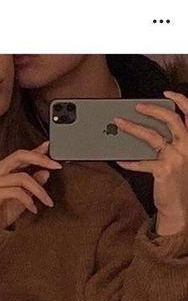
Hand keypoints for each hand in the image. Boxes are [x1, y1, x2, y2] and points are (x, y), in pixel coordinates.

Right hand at [0, 140, 61, 228]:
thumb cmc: (3, 210)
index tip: (52, 151)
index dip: (38, 151)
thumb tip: (46, 172)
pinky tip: (33, 209)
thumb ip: (32, 181)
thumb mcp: (23, 195)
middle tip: (55, 166)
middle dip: (40, 159)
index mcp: (1, 168)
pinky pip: (16, 192)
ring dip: (39, 190)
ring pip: (22, 177)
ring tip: (46, 201)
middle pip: (20, 156)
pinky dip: (28, 200)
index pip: (21, 154)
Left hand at [115, 91, 187, 235]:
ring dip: (133, 128)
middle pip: (171, 119)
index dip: (179, 100)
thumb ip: (170, 144)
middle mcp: (187, 146)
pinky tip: (119, 159)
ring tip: (120, 123)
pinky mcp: (163, 171)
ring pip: (152, 136)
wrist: (179, 207)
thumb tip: (148, 130)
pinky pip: (142, 162)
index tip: (166, 93)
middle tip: (136, 106)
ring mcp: (176, 158)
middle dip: (152, 110)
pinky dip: (129, 160)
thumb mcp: (180, 158)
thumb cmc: (177, 182)